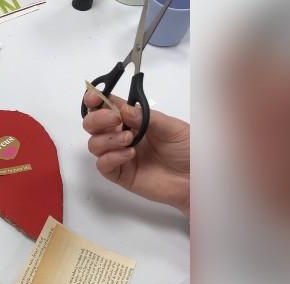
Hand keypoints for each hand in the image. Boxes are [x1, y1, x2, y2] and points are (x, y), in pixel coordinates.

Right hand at [83, 92, 189, 215]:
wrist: (196, 178)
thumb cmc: (188, 149)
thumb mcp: (171, 127)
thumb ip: (146, 118)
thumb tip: (123, 110)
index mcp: (134, 120)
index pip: (108, 106)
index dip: (96, 100)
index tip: (94, 98)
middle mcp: (123, 135)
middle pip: (93, 124)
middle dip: (97, 119)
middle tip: (114, 120)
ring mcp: (120, 156)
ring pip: (94, 144)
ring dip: (107, 139)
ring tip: (129, 140)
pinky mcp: (121, 175)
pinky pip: (103, 165)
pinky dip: (111, 157)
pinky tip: (129, 155)